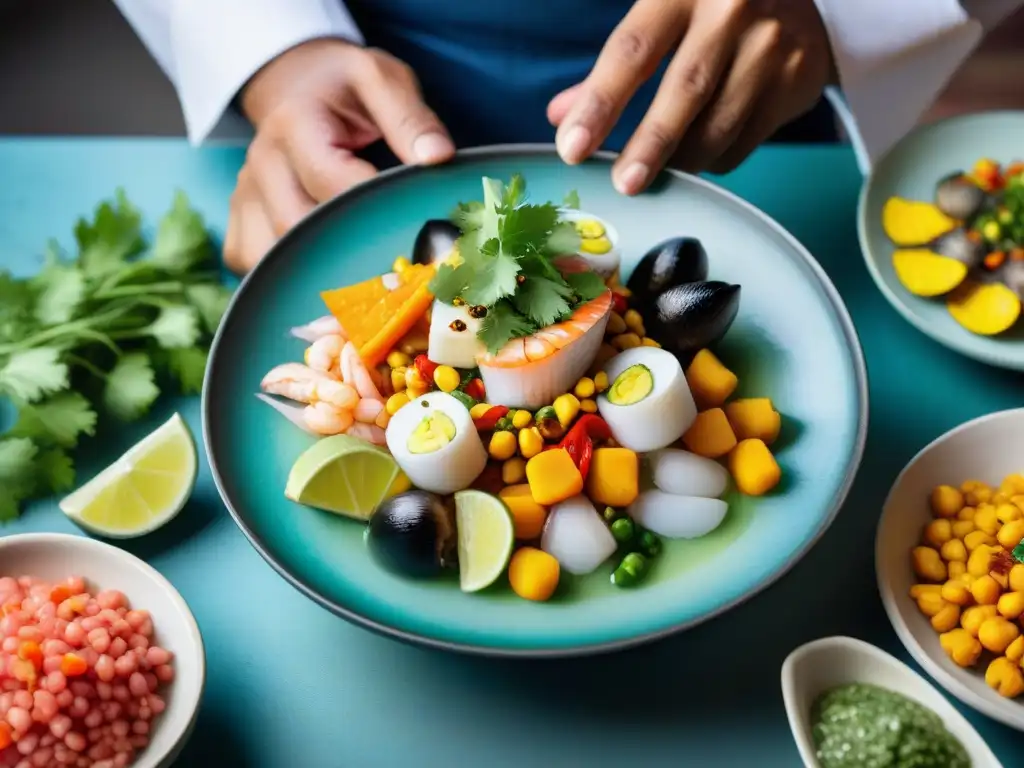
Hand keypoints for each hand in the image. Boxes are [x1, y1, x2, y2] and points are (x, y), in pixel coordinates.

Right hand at [225, 39, 454, 272]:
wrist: (293, 82)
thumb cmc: (342, 85)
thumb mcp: (380, 79)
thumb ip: (409, 117)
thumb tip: (437, 157)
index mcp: (295, 124)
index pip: (332, 182)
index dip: (373, 209)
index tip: (412, 224)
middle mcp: (262, 162)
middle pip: (299, 229)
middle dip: (347, 250)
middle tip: (392, 259)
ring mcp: (245, 192)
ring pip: (272, 255)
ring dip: (316, 269)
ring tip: (360, 269)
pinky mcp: (239, 216)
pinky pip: (250, 260)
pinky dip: (285, 274)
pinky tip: (322, 267)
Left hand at [547, 0, 835, 193]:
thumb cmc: (711, 8)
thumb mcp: (661, 14)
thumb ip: (612, 65)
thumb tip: (561, 115)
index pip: (633, 51)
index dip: (600, 103)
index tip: (573, 146)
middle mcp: (732, 10)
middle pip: (684, 90)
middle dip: (649, 144)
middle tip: (624, 184)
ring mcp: (770, 44)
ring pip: (719, 123)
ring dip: (682, 160)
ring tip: (657, 174)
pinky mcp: (797, 78)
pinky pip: (746, 140)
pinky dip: (715, 158)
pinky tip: (699, 154)